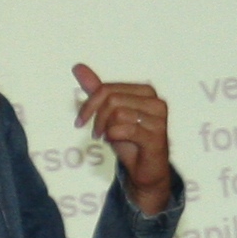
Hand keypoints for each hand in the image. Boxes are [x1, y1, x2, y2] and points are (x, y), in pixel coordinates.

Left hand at [73, 66, 172, 208]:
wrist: (145, 170)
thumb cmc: (129, 140)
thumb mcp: (109, 114)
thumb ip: (96, 91)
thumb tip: (78, 67)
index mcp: (145, 91)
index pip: (107, 89)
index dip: (89, 104)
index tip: (80, 121)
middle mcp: (155, 102)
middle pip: (112, 99)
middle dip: (97, 117)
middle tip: (95, 133)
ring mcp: (159, 120)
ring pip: (118, 113)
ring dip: (106, 129)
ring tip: (108, 137)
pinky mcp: (157, 137)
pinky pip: (127, 129)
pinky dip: (114, 136)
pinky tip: (114, 142)